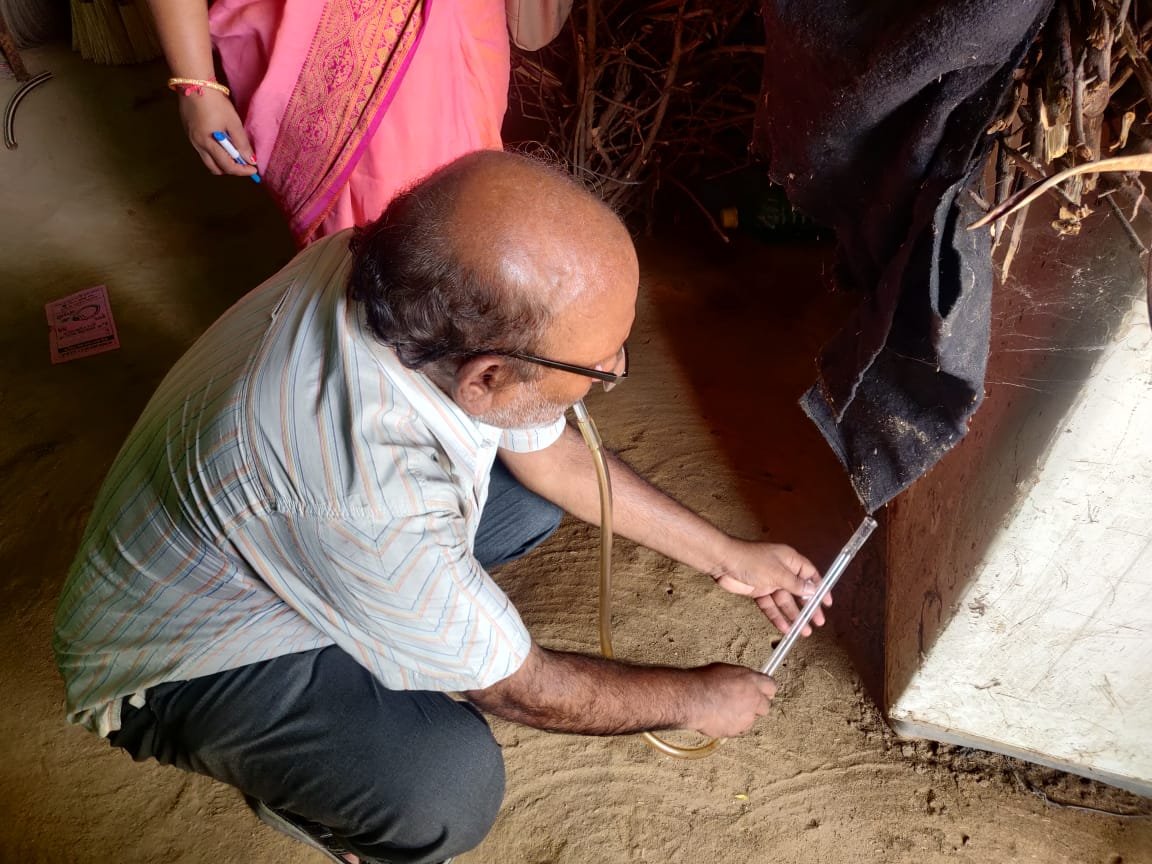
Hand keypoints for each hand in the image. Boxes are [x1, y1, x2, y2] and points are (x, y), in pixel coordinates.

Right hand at [177, 90, 258, 177]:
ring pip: (208, 161)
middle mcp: (197, 145)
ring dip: (221, 161)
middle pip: (215, 168)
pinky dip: (214, 153)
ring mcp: (191, 140)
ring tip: (233, 151)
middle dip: (231, 169)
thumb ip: (241, 142)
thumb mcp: (232, 122)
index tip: (254, 169)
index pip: (227, 166)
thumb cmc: (215, 102)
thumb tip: (250, 160)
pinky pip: (203, 151)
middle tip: (243, 162)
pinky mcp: (189, 133)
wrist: (193, 84)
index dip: (242, 171)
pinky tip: (222, 142)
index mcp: (208, 143)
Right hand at [686, 663, 776, 736]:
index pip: (771, 686)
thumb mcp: (725, 671)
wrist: (692, 699)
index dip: (765, 690)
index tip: (761, 692)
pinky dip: (732, 725)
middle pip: (766, 706)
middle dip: (756, 706)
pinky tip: (720, 718)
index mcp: (752, 680)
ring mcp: (747, 716)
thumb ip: (739, 679)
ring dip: (743, 717)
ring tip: (725, 711)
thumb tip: (741, 682)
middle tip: (743, 703)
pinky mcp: (738, 730)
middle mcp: (754, 698)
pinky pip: (739, 729)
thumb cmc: (703, 682)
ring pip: (751, 719)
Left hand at [711, 539, 828, 635]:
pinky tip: (785, 629)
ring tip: (804, 632)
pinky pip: (771, 606)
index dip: (820, 588)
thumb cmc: (752, 561)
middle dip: (808, 607)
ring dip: (794, 616)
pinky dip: (777, 617)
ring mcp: (769, 582)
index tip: (827, 603)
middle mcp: (781, 571)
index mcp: (790, 560)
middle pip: (799, 591)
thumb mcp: (778, 572)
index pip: (810, 574)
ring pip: (785, 602)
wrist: (724, 563)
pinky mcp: (758, 591)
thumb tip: (813, 590)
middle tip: (818, 622)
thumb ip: (795, 584)